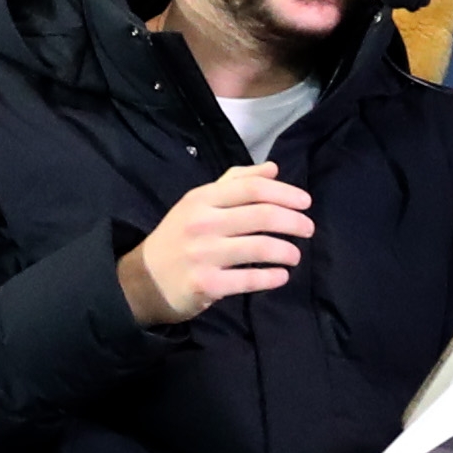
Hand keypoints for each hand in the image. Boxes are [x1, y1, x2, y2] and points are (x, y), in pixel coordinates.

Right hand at [116, 165, 311, 325]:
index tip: (306, 202)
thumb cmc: (179, 236)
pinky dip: (272, 277)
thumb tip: (273, 168)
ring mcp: (204, 254)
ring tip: (295, 255)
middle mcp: (203, 222)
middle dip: (294, 222)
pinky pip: (250, 279)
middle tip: (308, 229)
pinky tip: (282, 276)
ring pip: (260, 247)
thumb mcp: (199, 202)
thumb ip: (235, 182)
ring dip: (287, 251)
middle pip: (262, 216)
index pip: (252, 188)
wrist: (144, 279)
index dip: (285, 193)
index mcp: (202, 198)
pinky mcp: (207, 284)